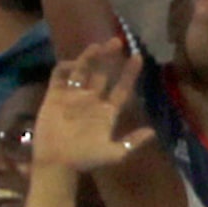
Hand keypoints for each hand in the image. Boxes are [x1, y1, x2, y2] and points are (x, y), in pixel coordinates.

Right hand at [29, 42, 157, 173]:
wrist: (57, 164)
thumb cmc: (85, 159)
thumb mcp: (113, 154)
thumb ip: (131, 142)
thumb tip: (152, 132)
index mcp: (107, 112)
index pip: (121, 88)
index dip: (129, 73)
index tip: (137, 58)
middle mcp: (91, 101)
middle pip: (102, 74)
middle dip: (109, 58)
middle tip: (117, 42)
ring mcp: (73, 97)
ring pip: (83, 71)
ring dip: (90, 57)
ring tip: (97, 46)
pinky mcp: (54, 96)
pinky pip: (60, 76)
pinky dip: (66, 67)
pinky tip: (74, 64)